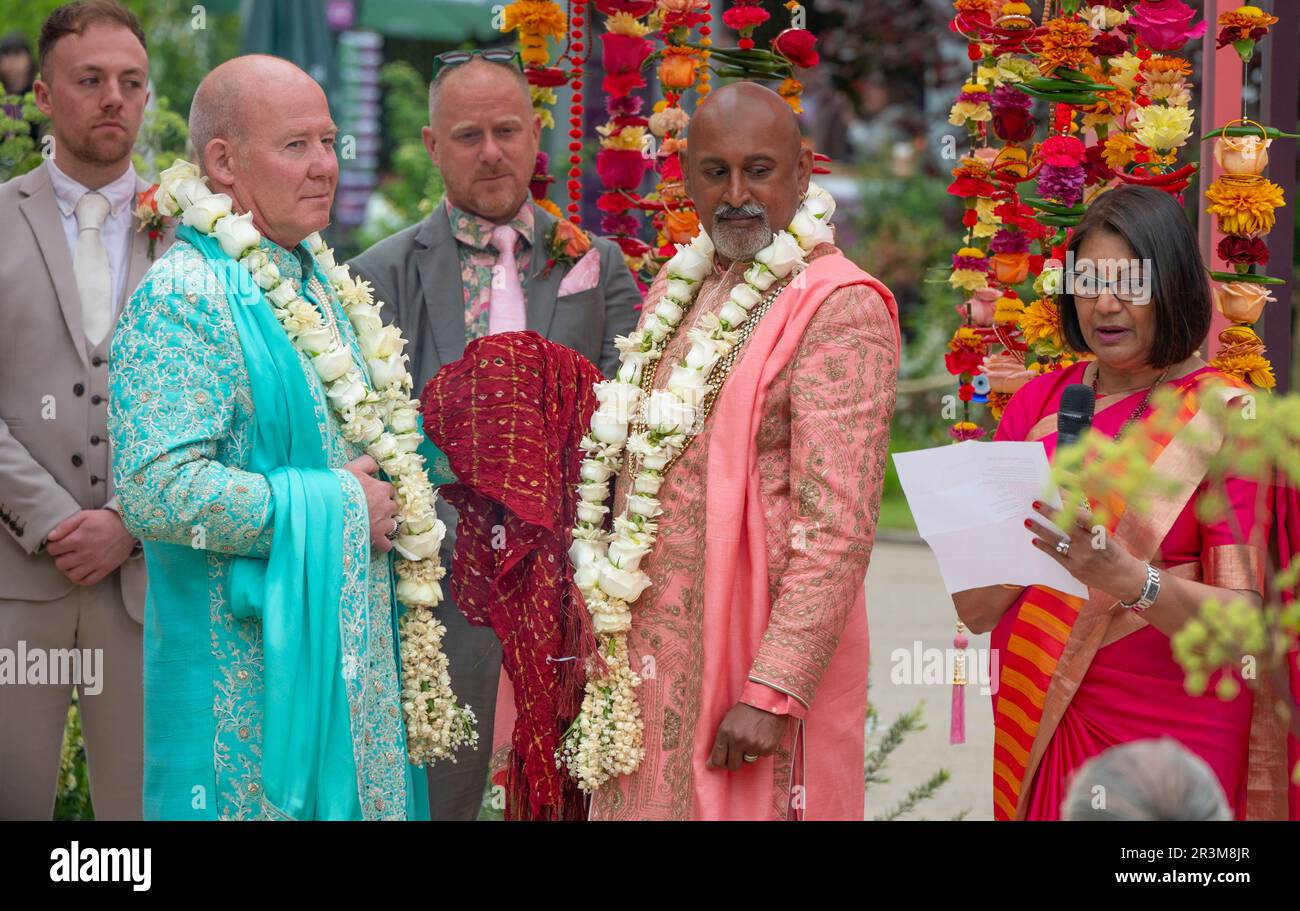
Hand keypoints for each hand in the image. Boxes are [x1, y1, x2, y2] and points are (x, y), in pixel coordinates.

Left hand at [45, 509, 136, 585]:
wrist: (130, 526)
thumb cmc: (105, 520)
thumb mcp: (84, 516)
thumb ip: (65, 526)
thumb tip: (50, 537)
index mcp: (78, 539)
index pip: (53, 549)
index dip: (53, 546)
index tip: (58, 544)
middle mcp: (85, 553)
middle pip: (60, 564)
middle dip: (59, 558)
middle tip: (65, 552)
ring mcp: (95, 563)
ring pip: (71, 574)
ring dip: (68, 569)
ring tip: (73, 561)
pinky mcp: (105, 569)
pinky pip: (87, 581)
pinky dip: (80, 578)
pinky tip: (80, 570)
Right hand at [345, 455, 397, 553]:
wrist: (332, 506)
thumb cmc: (341, 486)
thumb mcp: (353, 467)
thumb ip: (368, 463)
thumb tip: (377, 465)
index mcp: (382, 489)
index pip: (389, 490)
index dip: (382, 493)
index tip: (373, 495)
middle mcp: (387, 506)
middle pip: (393, 507)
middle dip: (385, 509)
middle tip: (372, 510)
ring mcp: (383, 522)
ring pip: (393, 525)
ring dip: (386, 525)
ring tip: (374, 525)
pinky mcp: (377, 537)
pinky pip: (387, 544)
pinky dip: (383, 544)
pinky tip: (377, 542)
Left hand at [706, 702, 787, 771]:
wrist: (769, 699)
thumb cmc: (747, 708)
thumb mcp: (728, 720)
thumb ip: (722, 739)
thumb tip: (712, 761)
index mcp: (725, 732)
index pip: (717, 758)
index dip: (716, 763)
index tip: (716, 764)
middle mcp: (738, 741)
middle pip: (733, 765)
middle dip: (734, 761)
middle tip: (738, 753)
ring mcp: (753, 745)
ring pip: (749, 760)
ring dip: (750, 752)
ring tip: (754, 736)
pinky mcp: (767, 748)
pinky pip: (762, 755)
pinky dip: (763, 747)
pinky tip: (764, 734)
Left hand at [1025, 500, 1145, 601]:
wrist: (1123, 578)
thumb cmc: (1112, 552)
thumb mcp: (1105, 535)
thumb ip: (1087, 524)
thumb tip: (1066, 508)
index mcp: (1101, 533)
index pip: (1085, 516)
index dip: (1071, 505)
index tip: (1058, 495)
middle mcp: (1091, 544)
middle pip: (1067, 526)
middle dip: (1050, 514)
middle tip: (1035, 504)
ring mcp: (1082, 558)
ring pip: (1057, 541)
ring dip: (1040, 530)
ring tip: (1028, 522)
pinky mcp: (1074, 569)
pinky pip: (1055, 555)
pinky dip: (1044, 547)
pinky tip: (1035, 540)